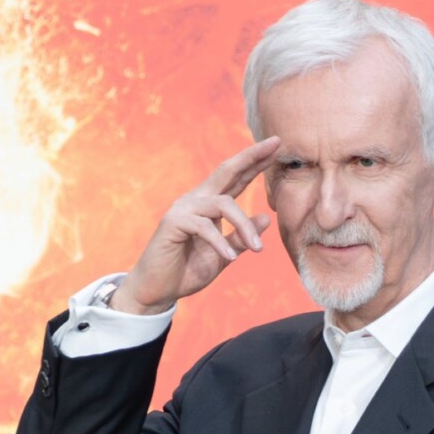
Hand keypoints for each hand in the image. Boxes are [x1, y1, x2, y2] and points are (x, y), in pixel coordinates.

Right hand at [111, 137, 280, 314]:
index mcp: (209, 205)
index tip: (276, 145)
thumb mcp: (224, 255)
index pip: (236, 178)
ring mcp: (183, 209)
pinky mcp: (173, 223)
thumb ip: (241, 237)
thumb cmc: (188, 270)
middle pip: (226, 171)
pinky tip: (230, 259)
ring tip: (258, 250)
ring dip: (244, 227)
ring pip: (223, 204)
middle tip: (276, 144)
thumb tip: (266, 218)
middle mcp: (196, 200)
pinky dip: (220, 243)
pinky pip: (205, 226)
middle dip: (252, 156)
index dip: (255, 162)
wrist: (157, 290)